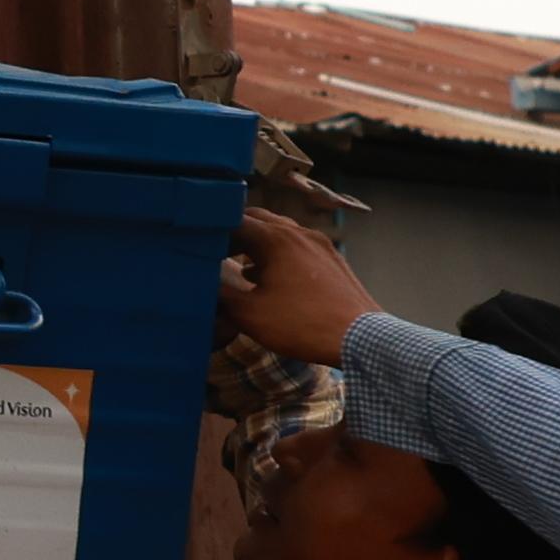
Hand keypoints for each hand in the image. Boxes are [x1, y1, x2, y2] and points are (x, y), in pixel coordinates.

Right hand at [218, 205, 379, 366]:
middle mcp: (299, 233)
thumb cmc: (303, 325)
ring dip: (258, 245)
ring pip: (281, 233)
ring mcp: (320, 245)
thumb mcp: (250, 314)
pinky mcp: (333, 260)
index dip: (211, 233)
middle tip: (217, 253)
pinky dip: (280, 256)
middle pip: (259, 220)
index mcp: (275, 238)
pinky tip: (273, 281)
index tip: (197, 249)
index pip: (233, 221)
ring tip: (242, 269)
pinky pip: (299, 247)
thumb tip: (203, 285)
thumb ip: (221, 295)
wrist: (362, 339)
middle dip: (235, 233)